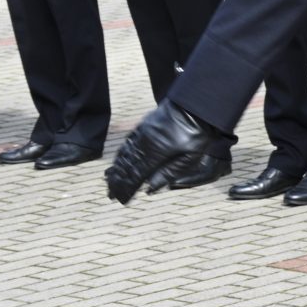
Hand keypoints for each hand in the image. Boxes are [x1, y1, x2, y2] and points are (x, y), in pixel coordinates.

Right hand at [105, 102, 232, 202]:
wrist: (196, 106)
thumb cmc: (197, 133)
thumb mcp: (189, 158)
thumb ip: (169, 173)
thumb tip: (150, 188)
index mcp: (156, 154)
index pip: (136, 176)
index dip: (127, 189)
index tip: (120, 200)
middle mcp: (145, 144)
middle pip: (126, 167)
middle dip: (117, 182)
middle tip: (110, 195)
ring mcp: (142, 133)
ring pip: (124, 154)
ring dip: (116, 169)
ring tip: (109, 181)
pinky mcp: (143, 125)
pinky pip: (127, 142)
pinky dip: (121, 154)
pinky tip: (118, 160)